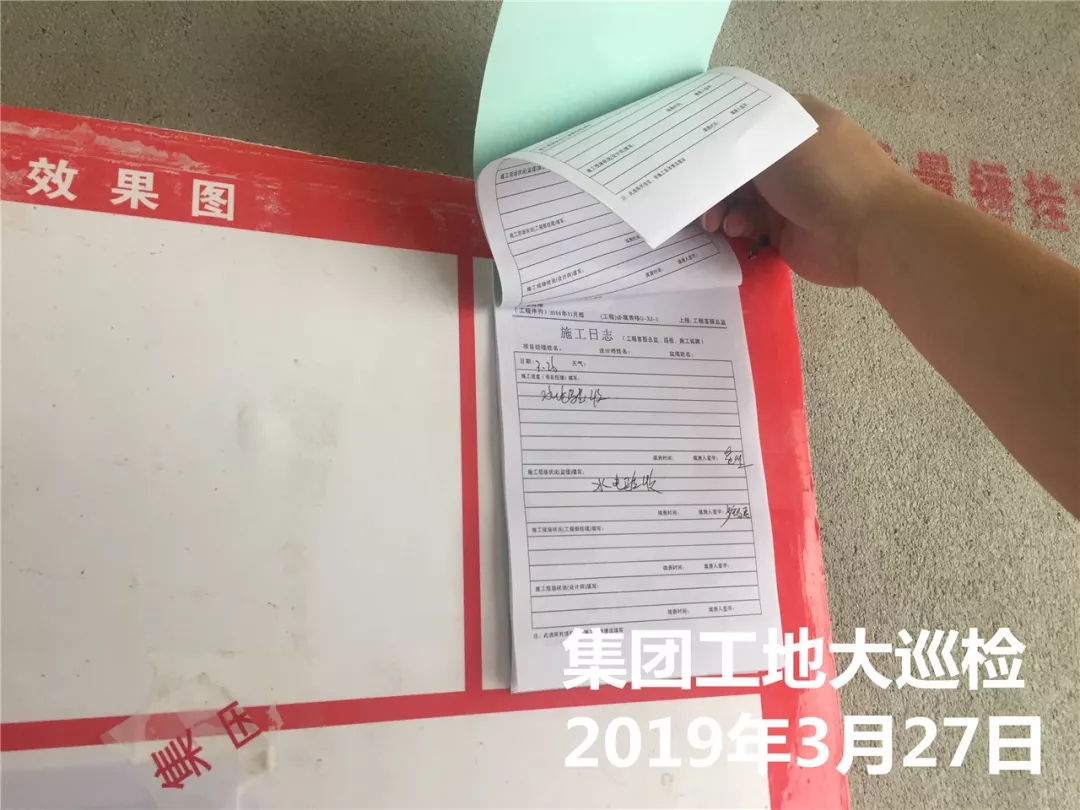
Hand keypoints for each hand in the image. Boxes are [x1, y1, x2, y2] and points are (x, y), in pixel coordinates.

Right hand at [701, 95, 913, 287]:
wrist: (869, 233)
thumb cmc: (825, 175)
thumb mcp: (777, 141)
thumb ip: (737, 142)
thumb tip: (709, 150)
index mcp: (792, 121)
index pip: (742, 120)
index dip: (712, 133)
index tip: (683, 147)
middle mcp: (789, 155)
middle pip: (734, 163)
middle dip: (710, 178)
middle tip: (693, 194)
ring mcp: (786, 194)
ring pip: (736, 197)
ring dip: (720, 206)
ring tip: (712, 220)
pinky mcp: (782, 230)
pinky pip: (746, 226)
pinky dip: (736, 227)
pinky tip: (737, 231)